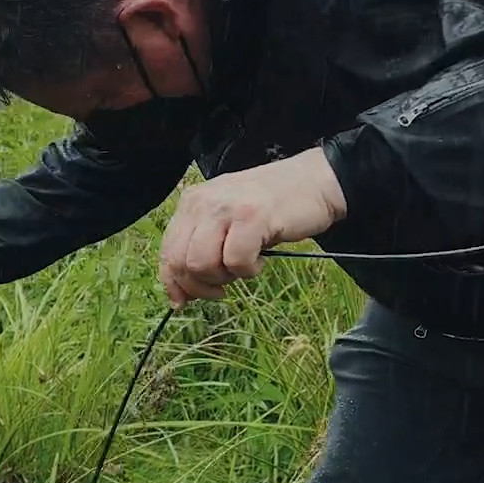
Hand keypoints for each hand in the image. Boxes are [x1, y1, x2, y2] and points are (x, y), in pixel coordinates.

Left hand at [157, 147, 346, 306]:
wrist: (316, 182)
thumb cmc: (272, 207)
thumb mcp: (227, 222)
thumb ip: (201, 248)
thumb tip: (179, 295)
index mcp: (191, 202)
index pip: (167, 251)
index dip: (173, 282)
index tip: (184, 301)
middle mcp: (202, 202)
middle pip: (180, 262)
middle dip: (199, 286)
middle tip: (223, 287)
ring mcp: (226, 208)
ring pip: (202, 264)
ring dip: (224, 277)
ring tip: (244, 266)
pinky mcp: (251, 217)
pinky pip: (236, 261)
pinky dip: (249, 270)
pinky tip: (261, 258)